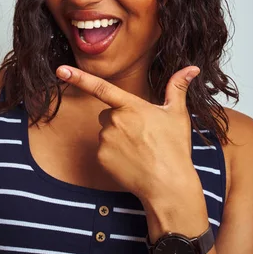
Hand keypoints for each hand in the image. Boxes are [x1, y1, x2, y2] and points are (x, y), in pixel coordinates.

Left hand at [56, 65, 200, 202]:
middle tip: (142, 135)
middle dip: (121, 121)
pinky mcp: (101, 158)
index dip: (79, 77)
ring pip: (106, 133)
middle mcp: (114, 121)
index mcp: (131, 106)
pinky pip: (103, 150)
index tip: (60, 70)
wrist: (168, 184)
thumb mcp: (178, 115)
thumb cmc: (174, 149)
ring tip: (139, 150)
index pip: (101, 87)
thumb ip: (177, 88)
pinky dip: (114, 155)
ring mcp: (106, 140)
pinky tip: (131, 162)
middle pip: (109, 114)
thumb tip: (191, 69)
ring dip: (118, 138)